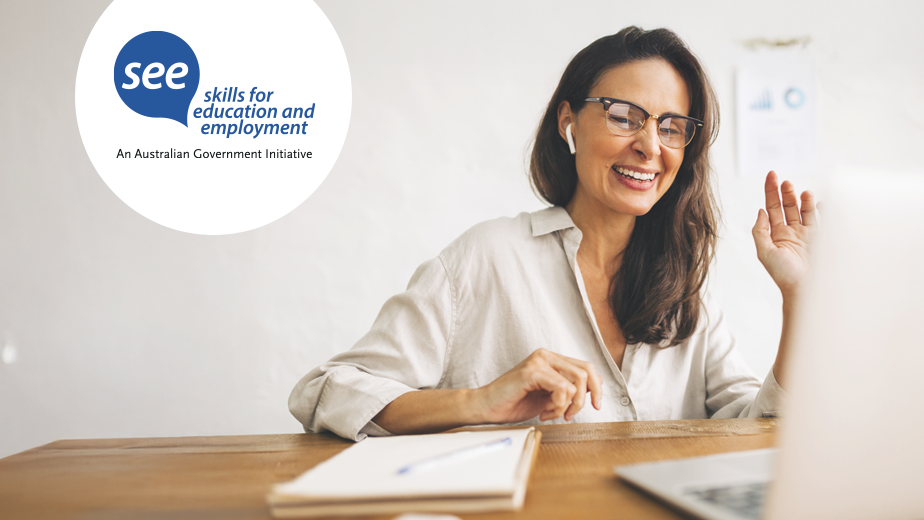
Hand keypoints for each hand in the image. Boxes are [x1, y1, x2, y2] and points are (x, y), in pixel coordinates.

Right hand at [471, 348, 602, 423]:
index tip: (596, 406)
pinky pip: (561, 389)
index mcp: (551, 359)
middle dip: (582, 401)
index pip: (586, 367)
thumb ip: (569, 388)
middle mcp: (545, 355)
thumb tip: (595, 386)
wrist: (487, 407)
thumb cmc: (515, 402)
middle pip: (585, 373)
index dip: (597, 388)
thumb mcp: (550, 396)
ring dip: (567, 406)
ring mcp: (538, 361)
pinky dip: (557, 406)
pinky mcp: (532, 371)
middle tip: (569, 415)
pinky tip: (543, 412)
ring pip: (575, 382)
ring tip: (551, 413)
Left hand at [752, 171, 817, 298]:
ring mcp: (808, 235)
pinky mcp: (823, 239)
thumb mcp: (764, 252)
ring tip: (801, 192)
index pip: (772, 207)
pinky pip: (823, 219)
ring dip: (803, 199)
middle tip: (786, 182)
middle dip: (787, 192)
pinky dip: (822, 210)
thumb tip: (760, 210)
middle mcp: (791, 232)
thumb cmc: (783, 274)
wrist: (806, 290)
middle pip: (788, 205)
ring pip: (805, 210)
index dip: (771, 190)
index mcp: (776, 234)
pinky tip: (819, 203)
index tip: (771, 174)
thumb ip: (760, 231)